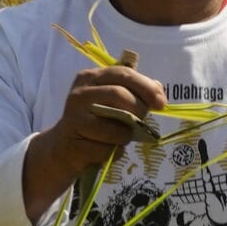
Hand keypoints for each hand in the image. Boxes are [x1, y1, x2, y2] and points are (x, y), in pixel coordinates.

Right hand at [47, 62, 166, 178]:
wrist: (65, 146)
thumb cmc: (96, 120)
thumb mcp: (112, 100)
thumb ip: (135, 91)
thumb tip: (158, 89)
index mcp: (91, 77)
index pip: (123, 74)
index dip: (146, 87)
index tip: (161, 103)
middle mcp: (80, 94)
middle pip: (120, 95)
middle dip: (139, 110)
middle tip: (143, 121)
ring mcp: (74, 118)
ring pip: (115, 127)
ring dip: (126, 135)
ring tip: (121, 136)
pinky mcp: (73, 142)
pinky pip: (107, 149)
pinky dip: (115, 151)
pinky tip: (108, 149)